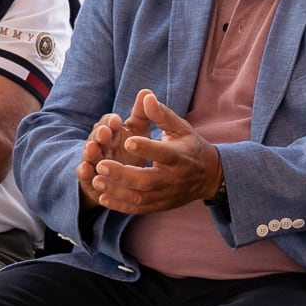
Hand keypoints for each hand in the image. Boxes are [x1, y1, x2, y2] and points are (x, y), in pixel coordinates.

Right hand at [77, 112, 134, 207]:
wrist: (128, 181)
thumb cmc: (133, 152)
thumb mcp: (139, 132)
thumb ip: (142, 114)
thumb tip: (146, 91)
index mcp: (112, 132)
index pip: (108, 123)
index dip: (110, 122)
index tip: (117, 121)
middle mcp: (100, 144)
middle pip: (97, 137)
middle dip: (100, 134)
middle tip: (104, 133)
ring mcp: (94, 161)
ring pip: (89, 155)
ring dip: (89, 151)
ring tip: (92, 149)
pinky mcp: (91, 179)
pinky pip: (85, 175)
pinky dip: (83, 172)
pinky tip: (85, 170)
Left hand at [91, 89, 222, 214]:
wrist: (209, 177)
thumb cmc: (190, 146)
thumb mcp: (181, 128)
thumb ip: (161, 114)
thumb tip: (146, 96)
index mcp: (180, 157)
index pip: (163, 154)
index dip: (146, 148)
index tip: (127, 141)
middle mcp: (173, 178)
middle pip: (148, 180)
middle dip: (123, 174)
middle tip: (101, 164)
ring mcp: (167, 194)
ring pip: (140, 197)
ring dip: (117, 191)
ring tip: (96, 180)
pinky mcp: (161, 205)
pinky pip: (139, 209)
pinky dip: (120, 206)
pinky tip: (103, 198)